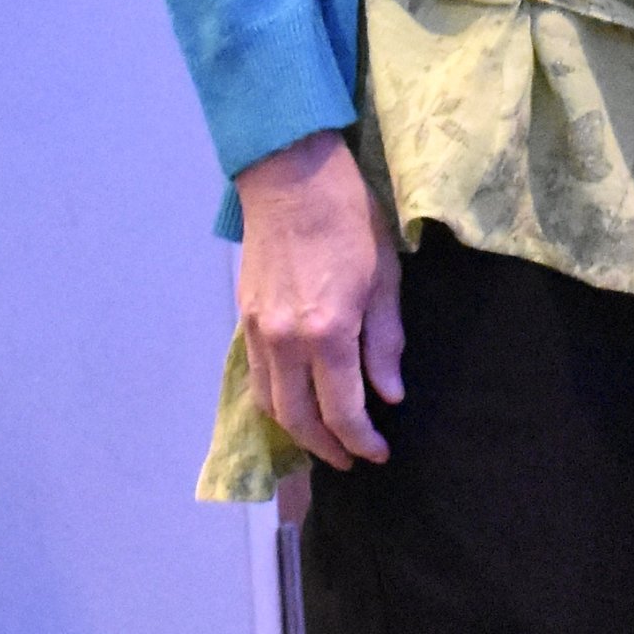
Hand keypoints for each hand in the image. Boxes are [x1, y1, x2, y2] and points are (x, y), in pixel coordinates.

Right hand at [234, 132, 404, 470]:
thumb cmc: (349, 218)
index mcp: (327, 332)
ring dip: (297, 431)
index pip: (342, 411)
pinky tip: (295, 402)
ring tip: (324, 440)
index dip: (362, 439)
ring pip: (270, 405)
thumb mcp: (385, 277)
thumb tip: (388, 395)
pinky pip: (256, 378)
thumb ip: (385, 342)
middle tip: (352, 458)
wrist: (292, 175)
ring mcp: (258, 332)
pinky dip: (275, 401)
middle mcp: (285, 342)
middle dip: (327, 447)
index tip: (379, 452)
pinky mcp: (245, 318)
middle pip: (299, 420)